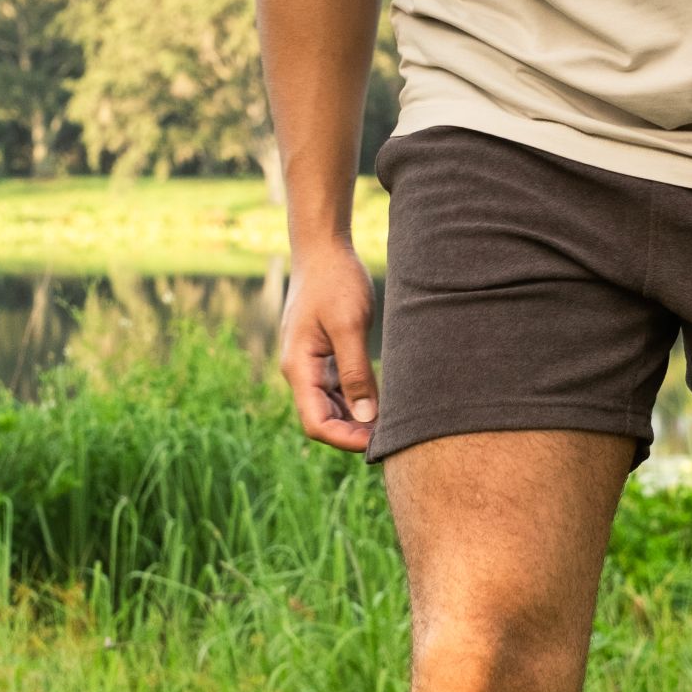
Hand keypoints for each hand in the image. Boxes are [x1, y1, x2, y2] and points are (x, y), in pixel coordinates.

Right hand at [279, 241, 379, 450]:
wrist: (323, 249)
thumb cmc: (335, 281)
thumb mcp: (349, 325)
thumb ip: (356, 373)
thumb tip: (365, 418)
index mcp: (299, 367)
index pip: (316, 423)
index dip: (345, 439)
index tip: (377, 441)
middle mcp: (299, 371)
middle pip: (323, 420)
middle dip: (353, 433)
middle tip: (392, 436)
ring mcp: (310, 364)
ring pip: (331, 407)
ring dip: (356, 418)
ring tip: (391, 421)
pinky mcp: (322, 355)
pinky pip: (337, 388)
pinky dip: (357, 400)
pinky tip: (381, 401)